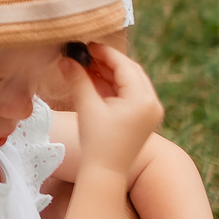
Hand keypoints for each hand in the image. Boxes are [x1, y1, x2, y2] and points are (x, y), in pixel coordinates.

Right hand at [64, 41, 161, 176]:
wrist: (105, 174)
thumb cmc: (96, 142)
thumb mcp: (87, 106)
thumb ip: (77, 78)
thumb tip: (65, 57)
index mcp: (143, 99)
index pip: (125, 66)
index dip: (104, 53)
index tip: (86, 44)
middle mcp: (152, 104)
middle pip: (130, 72)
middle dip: (107, 61)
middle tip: (85, 53)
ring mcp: (150, 112)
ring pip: (130, 82)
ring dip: (109, 73)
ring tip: (86, 66)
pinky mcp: (143, 119)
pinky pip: (130, 95)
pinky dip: (113, 87)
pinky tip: (94, 81)